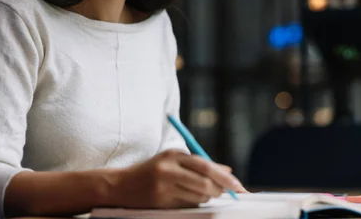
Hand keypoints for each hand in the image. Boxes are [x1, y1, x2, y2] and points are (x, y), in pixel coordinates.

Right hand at [114, 149, 245, 208]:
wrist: (122, 185)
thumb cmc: (153, 170)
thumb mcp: (174, 160)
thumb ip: (200, 164)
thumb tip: (228, 170)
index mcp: (173, 155)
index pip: (205, 166)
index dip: (225, 177)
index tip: (239, 186)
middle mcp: (168, 169)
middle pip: (204, 183)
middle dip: (219, 190)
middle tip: (224, 192)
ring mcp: (163, 187)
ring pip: (199, 197)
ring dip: (207, 197)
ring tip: (200, 192)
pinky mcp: (160, 202)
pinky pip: (188, 206)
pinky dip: (194, 203)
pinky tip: (188, 198)